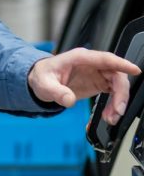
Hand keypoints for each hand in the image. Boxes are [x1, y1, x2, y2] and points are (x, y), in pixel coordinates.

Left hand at [27, 48, 141, 124]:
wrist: (41, 81)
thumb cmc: (42, 76)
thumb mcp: (44, 83)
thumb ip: (56, 91)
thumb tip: (69, 100)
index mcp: (79, 58)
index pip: (104, 58)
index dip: (121, 63)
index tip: (135, 70)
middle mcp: (91, 64)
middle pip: (116, 74)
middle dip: (120, 94)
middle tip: (117, 111)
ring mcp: (96, 73)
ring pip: (117, 85)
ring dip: (118, 102)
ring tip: (110, 117)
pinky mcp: (98, 83)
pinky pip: (113, 93)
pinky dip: (113, 105)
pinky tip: (108, 115)